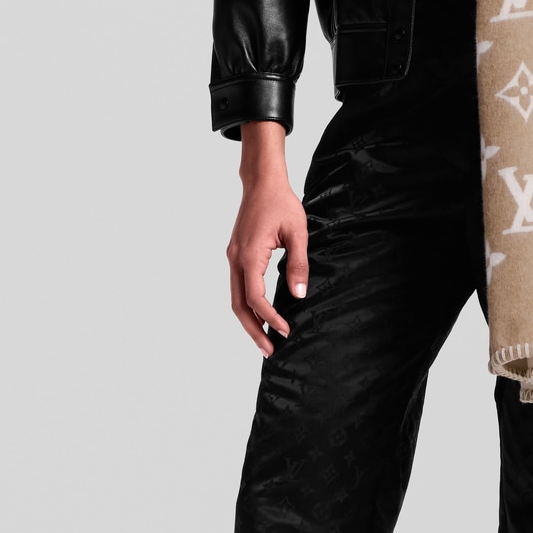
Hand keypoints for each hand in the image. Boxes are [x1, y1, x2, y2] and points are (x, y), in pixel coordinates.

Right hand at [227, 121, 307, 356]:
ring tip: (265, 339)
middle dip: (253, 330)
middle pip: (239, 305)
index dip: (270, 318)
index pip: (256, 298)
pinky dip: (247, 306)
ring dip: (249, 321)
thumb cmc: (281, 203)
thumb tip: (299, 296)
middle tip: (270, 350)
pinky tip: (261, 315)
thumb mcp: (297, 233)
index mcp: (249, 256)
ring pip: (235, 298)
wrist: (262, 182)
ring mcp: (233, 258)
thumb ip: (298, 265)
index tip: (286, 330)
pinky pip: (238, 287)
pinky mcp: (236, 255)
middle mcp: (236, 259)